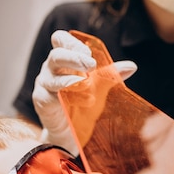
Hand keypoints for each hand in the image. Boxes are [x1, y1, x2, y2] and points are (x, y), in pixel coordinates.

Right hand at [33, 30, 136, 149]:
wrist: (71, 133)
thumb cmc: (83, 105)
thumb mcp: (100, 88)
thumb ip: (112, 76)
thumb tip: (132, 66)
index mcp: (64, 60)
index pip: (61, 40)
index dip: (73, 43)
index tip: (90, 53)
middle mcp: (51, 69)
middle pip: (56, 55)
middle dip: (74, 57)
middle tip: (91, 65)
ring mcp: (44, 84)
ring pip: (52, 75)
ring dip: (71, 79)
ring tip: (87, 84)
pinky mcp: (41, 100)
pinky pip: (49, 94)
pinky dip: (65, 94)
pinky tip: (80, 97)